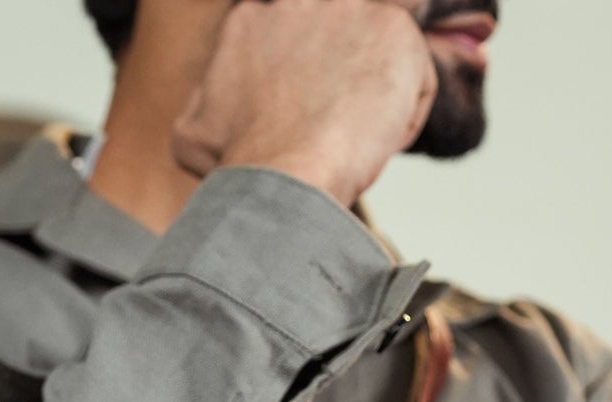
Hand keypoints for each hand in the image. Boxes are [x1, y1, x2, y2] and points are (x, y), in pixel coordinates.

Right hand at [172, 0, 436, 208]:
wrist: (279, 175)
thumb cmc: (239, 164)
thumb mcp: (194, 133)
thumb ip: (207, 106)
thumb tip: (208, 113)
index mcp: (253, 20)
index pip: (300, 39)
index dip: (310, 83)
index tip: (308, 116)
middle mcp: (301, 2)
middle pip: (343, 38)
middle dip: (345, 79)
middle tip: (338, 127)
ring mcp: (350, 10)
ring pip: (380, 56)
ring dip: (375, 101)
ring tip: (355, 144)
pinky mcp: (394, 30)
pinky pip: (417, 79)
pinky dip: (404, 119)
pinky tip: (377, 146)